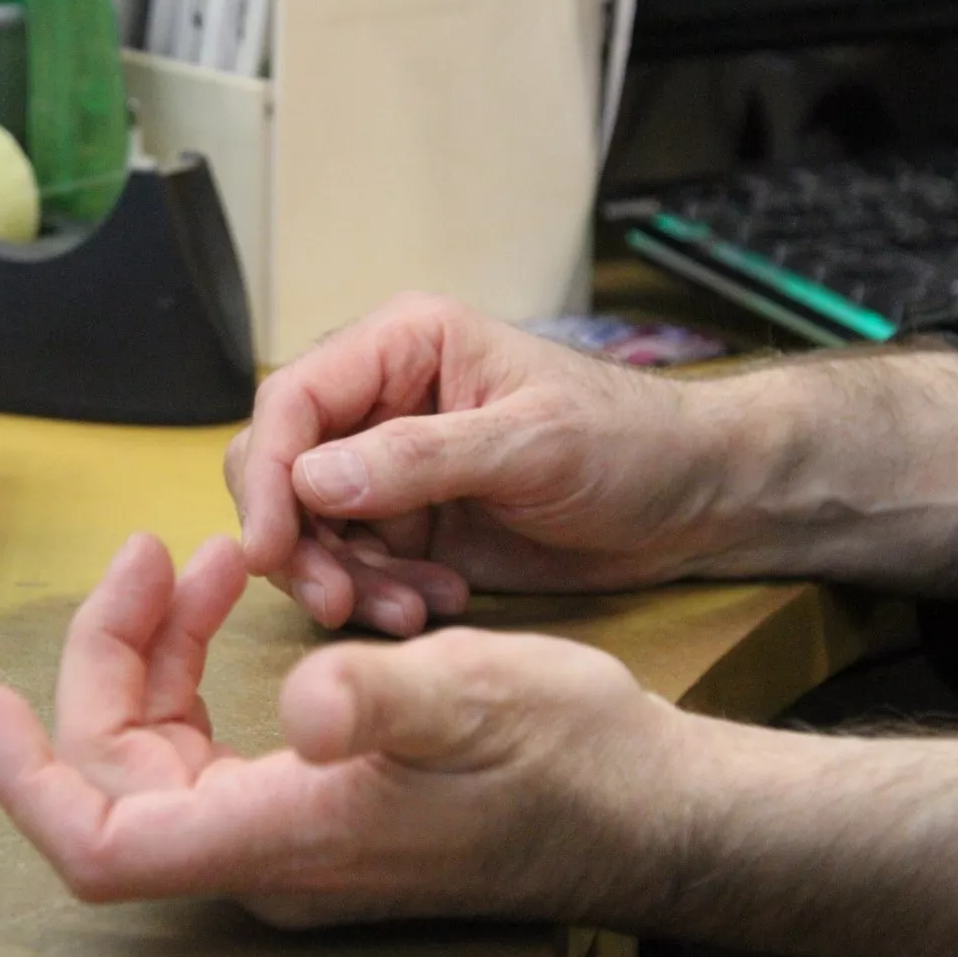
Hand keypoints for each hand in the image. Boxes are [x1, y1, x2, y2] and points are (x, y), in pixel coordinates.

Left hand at [0, 533, 697, 928]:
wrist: (640, 806)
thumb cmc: (569, 761)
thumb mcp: (481, 704)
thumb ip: (385, 704)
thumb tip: (306, 702)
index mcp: (282, 835)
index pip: (99, 840)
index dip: (24, 776)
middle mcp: (266, 850)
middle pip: (118, 770)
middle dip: (109, 655)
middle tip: (150, 551)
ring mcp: (290, 834)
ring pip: (163, 750)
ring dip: (154, 652)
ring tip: (197, 559)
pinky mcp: (318, 807)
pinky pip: (214, 744)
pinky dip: (200, 668)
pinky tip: (233, 598)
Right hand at [225, 293, 736, 638]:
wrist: (692, 501)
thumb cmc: (629, 441)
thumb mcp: (533, 442)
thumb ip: (421, 457)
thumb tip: (311, 481)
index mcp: (403, 346)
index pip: (294, 400)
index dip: (266, 473)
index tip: (270, 547)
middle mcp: (381, 402)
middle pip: (282, 469)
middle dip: (298, 541)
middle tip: (337, 600)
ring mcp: (391, 469)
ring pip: (311, 530)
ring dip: (344, 579)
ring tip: (413, 610)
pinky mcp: (409, 526)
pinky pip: (356, 567)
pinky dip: (378, 595)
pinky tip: (437, 603)